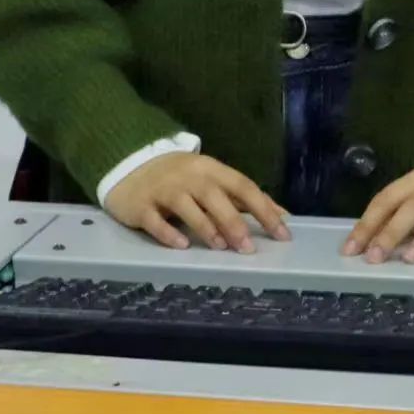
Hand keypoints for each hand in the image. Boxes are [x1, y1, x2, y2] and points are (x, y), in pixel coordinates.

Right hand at [104, 153, 291, 252]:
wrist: (130, 164)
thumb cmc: (181, 178)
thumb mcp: (212, 180)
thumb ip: (242, 198)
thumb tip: (281, 215)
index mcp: (211, 169)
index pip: (242, 186)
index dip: (264, 209)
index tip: (283, 233)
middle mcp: (189, 177)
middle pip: (215, 196)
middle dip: (234, 222)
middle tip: (248, 249)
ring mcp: (163, 190)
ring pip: (187, 206)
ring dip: (205, 226)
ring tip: (220, 247)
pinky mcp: (141, 205)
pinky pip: (155, 220)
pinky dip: (168, 233)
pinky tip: (181, 245)